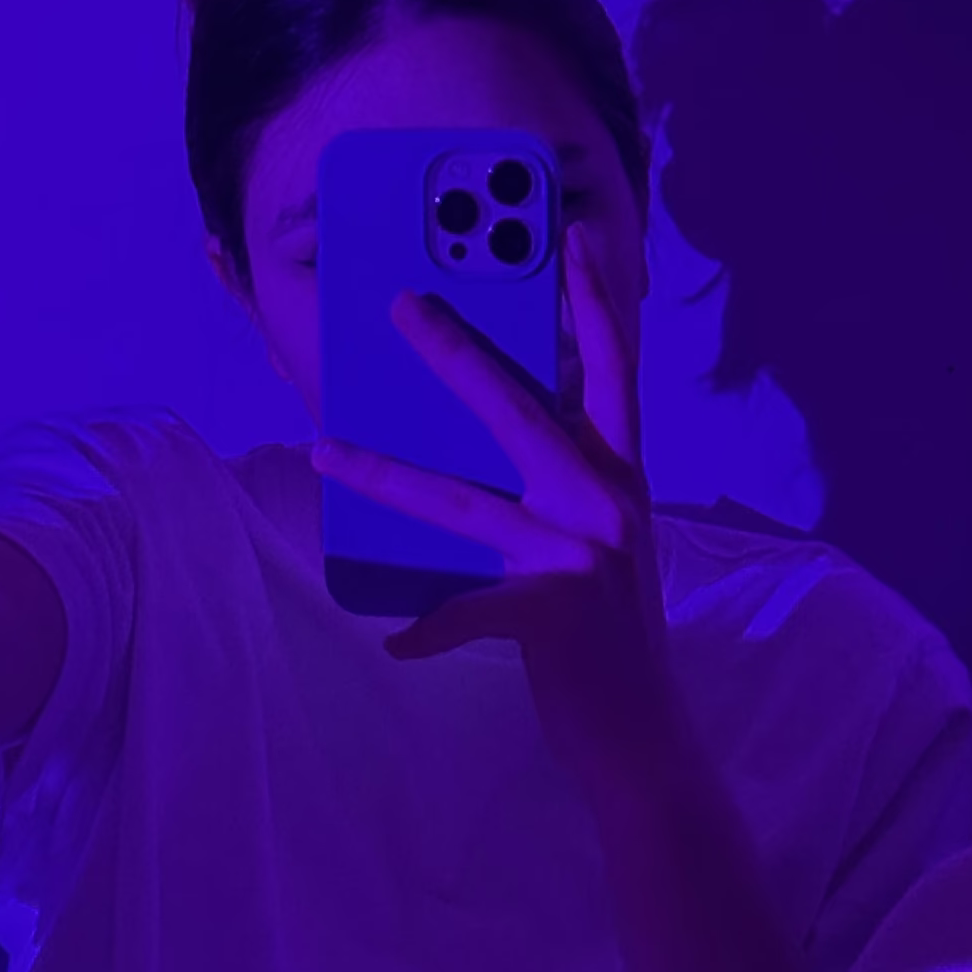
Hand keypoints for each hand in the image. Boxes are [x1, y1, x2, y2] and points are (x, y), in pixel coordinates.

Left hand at [309, 221, 674, 790]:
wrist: (645, 736)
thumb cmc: (610, 642)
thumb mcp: (601, 551)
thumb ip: (566, 495)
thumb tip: (504, 451)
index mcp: (623, 480)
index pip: (615, 372)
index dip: (596, 302)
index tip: (571, 236)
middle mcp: (607, 503)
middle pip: (521, 409)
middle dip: (455, 353)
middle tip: (400, 307)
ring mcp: (580, 556)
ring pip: (465, 502)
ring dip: (386, 476)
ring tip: (326, 450)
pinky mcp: (551, 612)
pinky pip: (466, 611)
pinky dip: (430, 628)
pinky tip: (398, 639)